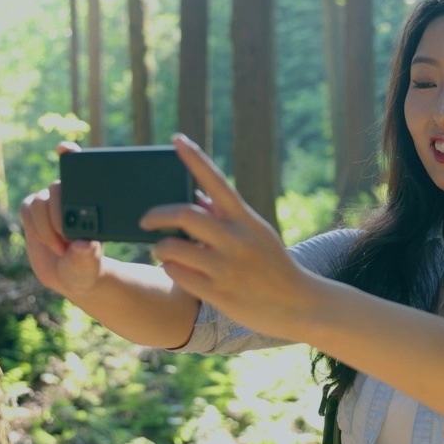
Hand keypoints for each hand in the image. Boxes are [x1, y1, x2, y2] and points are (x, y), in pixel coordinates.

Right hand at [18, 142, 105, 296]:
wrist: (71, 275)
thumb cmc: (86, 267)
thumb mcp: (89, 266)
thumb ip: (87, 256)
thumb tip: (83, 243)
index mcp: (93, 200)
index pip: (83, 170)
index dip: (72, 155)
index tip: (66, 149)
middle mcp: (71, 196)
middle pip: (57, 188)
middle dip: (59, 216)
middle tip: (68, 240)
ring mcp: (50, 201)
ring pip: (39, 202)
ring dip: (47, 228)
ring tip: (61, 247)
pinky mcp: (33, 210)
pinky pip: (26, 210)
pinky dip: (35, 229)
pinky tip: (47, 242)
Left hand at [140, 134, 320, 340]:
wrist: (298, 304)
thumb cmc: (272, 265)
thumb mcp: (256, 234)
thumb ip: (226, 216)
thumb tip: (196, 197)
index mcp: (245, 219)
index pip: (216, 179)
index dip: (194, 157)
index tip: (176, 139)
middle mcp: (236, 239)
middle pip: (184, 214)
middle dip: (156, 215)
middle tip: (145, 221)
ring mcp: (227, 267)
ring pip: (173, 248)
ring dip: (159, 247)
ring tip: (160, 249)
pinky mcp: (219, 293)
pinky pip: (178, 275)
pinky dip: (169, 268)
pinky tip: (173, 268)